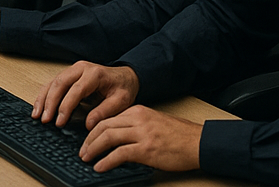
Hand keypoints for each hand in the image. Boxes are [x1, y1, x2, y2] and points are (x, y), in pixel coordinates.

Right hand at [32, 62, 139, 130]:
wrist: (125, 77)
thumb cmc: (123, 88)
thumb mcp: (121, 101)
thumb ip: (105, 111)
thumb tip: (88, 124)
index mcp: (94, 74)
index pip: (76, 90)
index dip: (66, 106)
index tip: (60, 122)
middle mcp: (81, 68)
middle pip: (60, 83)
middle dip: (50, 102)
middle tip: (45, 120)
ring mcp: (73, 70)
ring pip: (53, 82)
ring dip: (43, 99)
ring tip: (37, 115)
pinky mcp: (69, 74)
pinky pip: (53, 83)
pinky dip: (44, 95)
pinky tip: (39, 107)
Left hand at [79, 107, 201, 172]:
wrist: (196, 142)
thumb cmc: (177, 135)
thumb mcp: (152, 122)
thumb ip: (135, 126)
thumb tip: (116, 138)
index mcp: (137, 111)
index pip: (108, 117)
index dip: (94, 129)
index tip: (87, 139)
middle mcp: (137, 119)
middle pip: (104, 125)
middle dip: (89, 139)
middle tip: (82, 151)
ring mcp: (142, 133)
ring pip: (108, 137)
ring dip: (93, 149)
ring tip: (86, 158)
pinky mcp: (146, 149)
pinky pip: (120, 153)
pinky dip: (106, 161)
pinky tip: (100, 167)